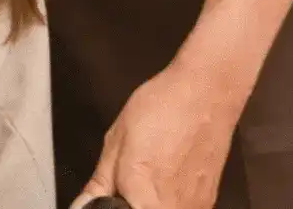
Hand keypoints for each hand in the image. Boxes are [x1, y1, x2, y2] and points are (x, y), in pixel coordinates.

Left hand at [70, 58, 245, 208]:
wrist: (206, 95)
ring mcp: (195, 208)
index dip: (111, 206)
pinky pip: (180, 207)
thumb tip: (83, 205)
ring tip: (147, 175)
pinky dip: (167, 199)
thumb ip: (100, 183)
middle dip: (129, 201)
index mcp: (144, 198)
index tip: (108, 194)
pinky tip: (164, 176)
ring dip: (147, 200)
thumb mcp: (115, 143)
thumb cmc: (163, 110)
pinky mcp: (208, 201)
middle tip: (125, 181)